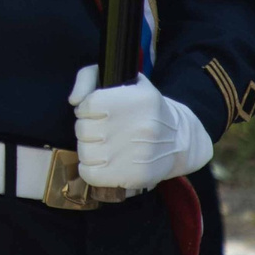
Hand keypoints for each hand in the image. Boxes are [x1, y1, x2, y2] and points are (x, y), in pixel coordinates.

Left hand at [70, 64, 211, 188]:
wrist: (180, 140)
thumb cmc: (145, 110)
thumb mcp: (126, 81)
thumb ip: (89, 77)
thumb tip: (73, 100)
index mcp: (136, 99)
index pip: (86, 106)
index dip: (86, 110)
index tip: (95, 113)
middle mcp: (138, 126)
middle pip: (83, 130)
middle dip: (88, 130)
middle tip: (101, 131)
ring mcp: (136, 154)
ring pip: (84, 153)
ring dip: (88, 150)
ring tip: (103, 147)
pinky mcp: (135, 176)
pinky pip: (91, 174)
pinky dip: (90, 169)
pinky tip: (102, 163)